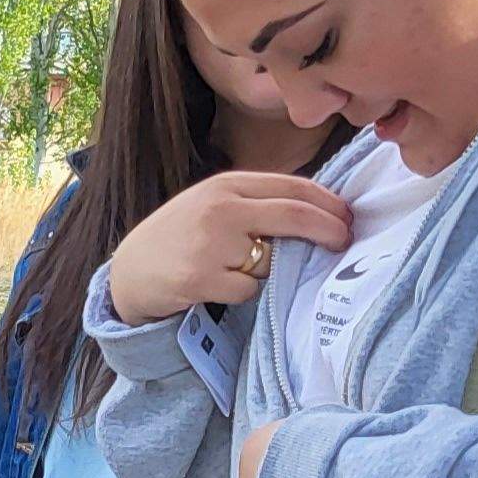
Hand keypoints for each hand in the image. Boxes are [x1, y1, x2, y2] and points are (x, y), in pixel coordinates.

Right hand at [106, 172, 352, 323]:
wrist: (128, 272)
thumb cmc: (178, 238)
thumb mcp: (212, 206)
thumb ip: (256, 203)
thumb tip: (319, 212)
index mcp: (226, 185)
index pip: (294, 187)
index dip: (330, 203)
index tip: (349, 218)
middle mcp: (220, 209)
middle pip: (296, 215)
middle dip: (330, 230)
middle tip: (345, 243)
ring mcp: (210, 243)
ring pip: (273, 259)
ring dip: (269, 270)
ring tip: (236, 269)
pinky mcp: (201, 278)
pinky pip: (249, 288)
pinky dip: (243, 292)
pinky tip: (217, 286)